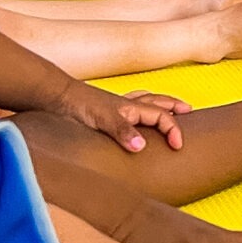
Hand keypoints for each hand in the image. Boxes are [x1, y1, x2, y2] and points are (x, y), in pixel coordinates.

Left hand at [54, 81, 188, 153]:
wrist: (54, 96)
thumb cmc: (77, 106)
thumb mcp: (102, 120)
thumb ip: (122, 131)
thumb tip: (141, 146)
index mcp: (130, 108)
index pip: (161, 116)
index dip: (173, 130)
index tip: (178, 146)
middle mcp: (125, 105)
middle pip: (156, 103)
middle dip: (173, 106)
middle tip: (187, 110)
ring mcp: (114, 106)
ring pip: (144, 101)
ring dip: (158, 102)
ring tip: (167, 105)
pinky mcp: (103, 111)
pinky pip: (127, 105)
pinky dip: (137, 105)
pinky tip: (133, 111)